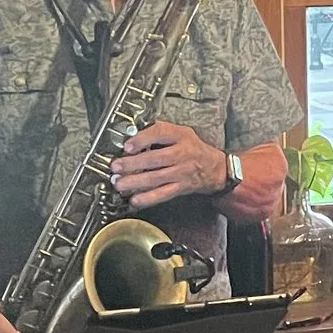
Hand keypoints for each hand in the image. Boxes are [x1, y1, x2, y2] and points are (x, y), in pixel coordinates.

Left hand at [111, 120, 228, 207]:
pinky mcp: (181, 187)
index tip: (127, 146)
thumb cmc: (194, 149)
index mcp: (181, 136)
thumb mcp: (182, 133)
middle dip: (133, 163)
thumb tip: (133, 136)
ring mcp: (182, 172)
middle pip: (156, 158)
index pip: (161, 133)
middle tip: (116, 167)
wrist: (216, 169)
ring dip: (135, 182)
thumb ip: (159, 132)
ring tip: (119, 184)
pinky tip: (135, 200)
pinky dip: (148, 198)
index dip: (142, 139)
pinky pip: (163, 194)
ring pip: (156, 178)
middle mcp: (182, 154)